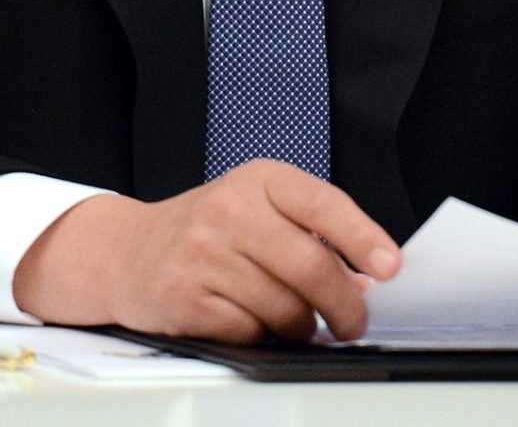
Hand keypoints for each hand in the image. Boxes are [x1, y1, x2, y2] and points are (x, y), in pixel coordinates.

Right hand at [11, 159, 400, 342]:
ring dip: (302, 327)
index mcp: (258, 180)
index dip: (363, 237)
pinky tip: (252, 321)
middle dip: (345, 306)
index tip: (390, 267)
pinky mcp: (184, 298)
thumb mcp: (256, 208)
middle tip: (353, 322)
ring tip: (295, 321)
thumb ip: (308, 232)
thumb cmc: (207, 232)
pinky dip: (262, 337)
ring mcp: (203, 254)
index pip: (323, 204)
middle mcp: (229, 210)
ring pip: (285, 308)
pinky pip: (250, 332)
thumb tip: (365, 279)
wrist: (127, 252)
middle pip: (311, 267)